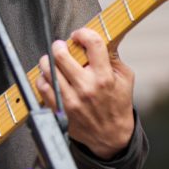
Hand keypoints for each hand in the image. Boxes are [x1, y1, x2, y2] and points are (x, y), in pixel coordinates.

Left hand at [36, 27, 134, 158]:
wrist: (111, 135)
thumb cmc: (118, 104)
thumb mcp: (125, 78)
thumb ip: (112, 57)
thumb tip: (98, 36)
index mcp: (105, 77)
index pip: (92, 44)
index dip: (83, 33)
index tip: (78, 35)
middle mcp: (86, 87)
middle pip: (61, 56)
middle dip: (59, 46)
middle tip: (61, 46)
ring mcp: (70, 100)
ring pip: (48, 70)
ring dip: (48, 61)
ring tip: (53, 61)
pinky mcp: (60, 110)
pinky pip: (42, 87)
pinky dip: (44, 78)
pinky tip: (51, 78)